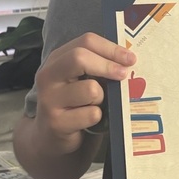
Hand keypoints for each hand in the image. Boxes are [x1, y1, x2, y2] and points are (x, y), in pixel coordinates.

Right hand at [32, 33, 135, 153]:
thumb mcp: (80, 80)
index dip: (111, 48)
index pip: (85, 41)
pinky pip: (92, 114)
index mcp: (56, 59)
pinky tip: (89, 120)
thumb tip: (128, 60)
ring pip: (90, 89)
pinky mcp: (56, 122)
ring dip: (102, 98)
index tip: (130, 59)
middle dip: (108, 65)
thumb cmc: (73, 104)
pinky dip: (97, 117)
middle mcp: (48, 76)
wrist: (50, 138)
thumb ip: (97, 66)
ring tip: (95, 104)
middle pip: (79, 57)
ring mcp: (49, 99)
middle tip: (124, 74)